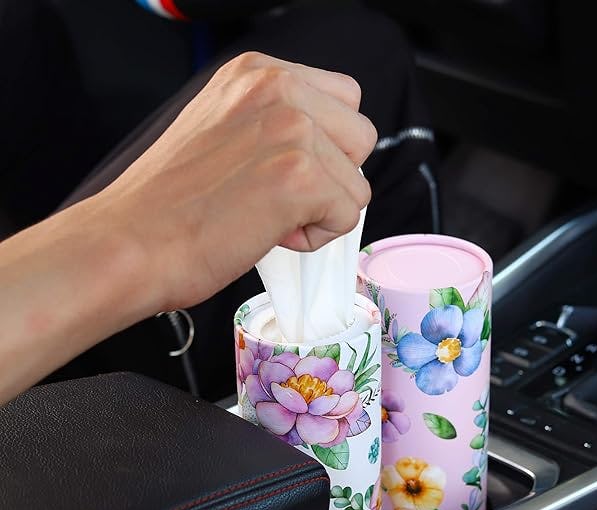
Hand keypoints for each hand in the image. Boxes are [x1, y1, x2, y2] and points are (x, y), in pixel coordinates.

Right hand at [100, 51, 376, 310]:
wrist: (130, 244)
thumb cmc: (167, 205)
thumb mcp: (221, 131)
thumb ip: (271, 126)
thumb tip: (322, 151)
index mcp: (256, 74)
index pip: (342, 100)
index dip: (325, 148)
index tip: (283, 173)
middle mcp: (276, 89)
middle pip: (360, 136)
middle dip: (332, 177)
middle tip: (277, 199)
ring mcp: (290, 130)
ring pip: (358, 182)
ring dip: (321, 210)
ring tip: (267, 217)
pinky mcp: (299, 177)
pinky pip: (348, 215)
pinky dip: (317, 237)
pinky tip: (271, 234)